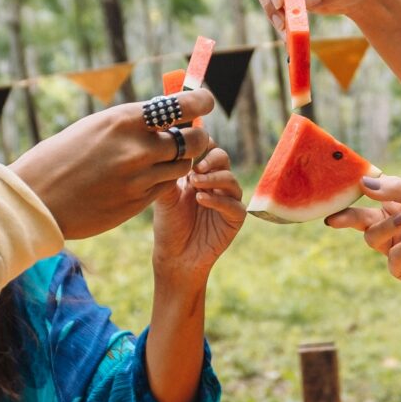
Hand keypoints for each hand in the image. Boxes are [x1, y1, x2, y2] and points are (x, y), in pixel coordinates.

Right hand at [11, 89, 217, 239]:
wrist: (36, 200)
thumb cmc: (60, 157)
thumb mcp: (96, 127)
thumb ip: (132, 123)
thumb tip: (164, 114)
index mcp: (126, 119)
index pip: (183, 107)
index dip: (201, 104)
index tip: (205, 103)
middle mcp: (138, 147)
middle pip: (193, 140)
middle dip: (196, 137)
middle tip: (189, 135)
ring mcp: (140, 178)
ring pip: (183, 166)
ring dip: (180, 161)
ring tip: (163, 158)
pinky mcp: (138, 204)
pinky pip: (165, 187)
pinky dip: (163, 181)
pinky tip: (146, 177)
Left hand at [152, 145, 245, 278]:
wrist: (175, 256)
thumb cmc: (169, 225)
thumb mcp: (166, 197)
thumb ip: (170, 175)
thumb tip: (172, 150)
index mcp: (201, 174)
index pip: (208, 150)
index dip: (202, 145)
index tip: (189, 146)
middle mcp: (217, 184)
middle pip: (223, 158)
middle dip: (211, 159)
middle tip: (196, 167)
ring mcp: (228, 200)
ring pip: (230, 180)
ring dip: (214, 179)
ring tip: (195, 184)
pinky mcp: (235, 219)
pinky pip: (234, 205)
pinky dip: (218, 200)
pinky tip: (201, 199)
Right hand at [326, 174, 400, 296]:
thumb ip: (396, 190)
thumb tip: (362, 184)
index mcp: (400, 204)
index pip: (370, 198)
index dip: (353, 195)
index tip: (336, 192)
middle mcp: (396, 226)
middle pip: (363, 221)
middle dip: (348, 218)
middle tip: (334, 219)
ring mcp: (399, 248)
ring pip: (373, 239)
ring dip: (388, 228)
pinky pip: (392, 259)